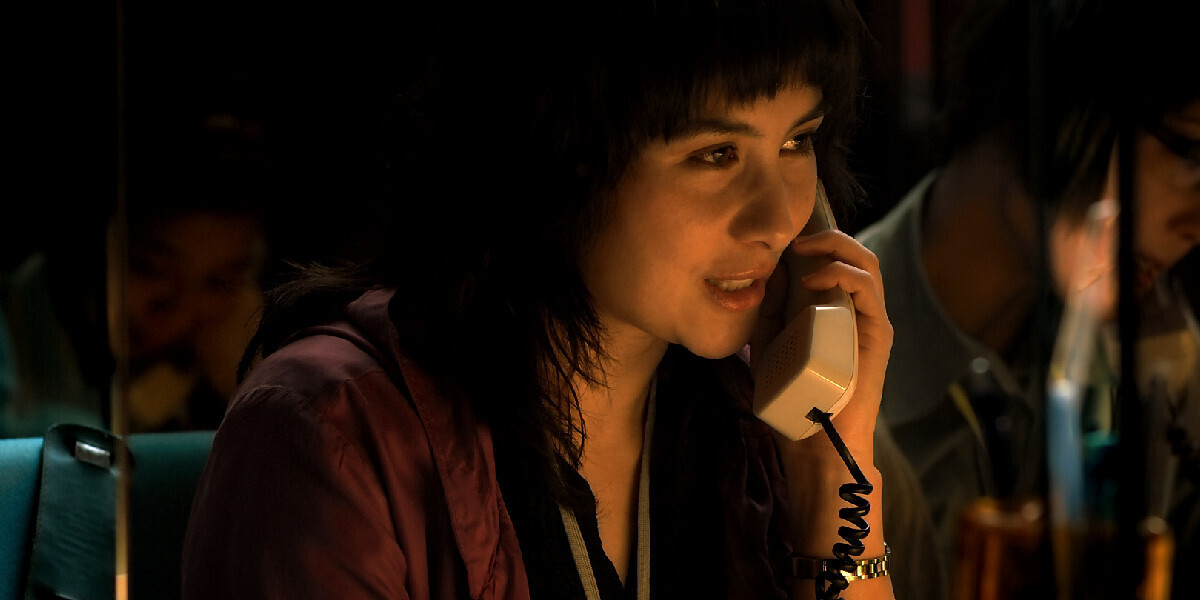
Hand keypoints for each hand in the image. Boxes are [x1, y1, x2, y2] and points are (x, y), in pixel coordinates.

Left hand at [751, 228, 892, 452]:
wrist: (814, 441)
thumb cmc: (792, 395)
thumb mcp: (769, 342)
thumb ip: (770, 309)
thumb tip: (771, 270)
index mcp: (834, 309)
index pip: (834, 260)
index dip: (813, 240)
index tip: (781, 234)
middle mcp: (857, 310)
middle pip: (853, 253)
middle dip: (824, 236)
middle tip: (793, 238)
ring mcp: (870, 320)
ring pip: (866, 263)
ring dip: (835, 246)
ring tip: (802, 249)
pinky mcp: (877, 334)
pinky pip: (867, 289)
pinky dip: (842, 273)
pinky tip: (813, 277)